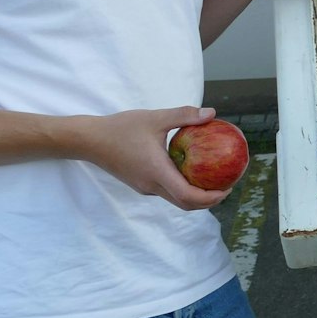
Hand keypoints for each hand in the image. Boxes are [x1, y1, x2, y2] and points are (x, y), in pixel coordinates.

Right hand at [78, 106, 231, 210]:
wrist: (89, 140)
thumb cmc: (120, 128)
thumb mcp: (154, 118)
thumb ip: (184, 115)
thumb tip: (212, 113)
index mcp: (156, 172)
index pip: (188, 196)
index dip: (210, 197)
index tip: (227, 188)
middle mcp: (151, 185)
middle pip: (185, 204)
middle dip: (209, 200)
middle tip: (226, 186)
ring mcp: (145, 187)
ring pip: (175, 200)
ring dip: (196, 196)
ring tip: (213, 181)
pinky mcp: (140, 184)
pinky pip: (166, 191)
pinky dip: (183, 188)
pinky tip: (191, 172)